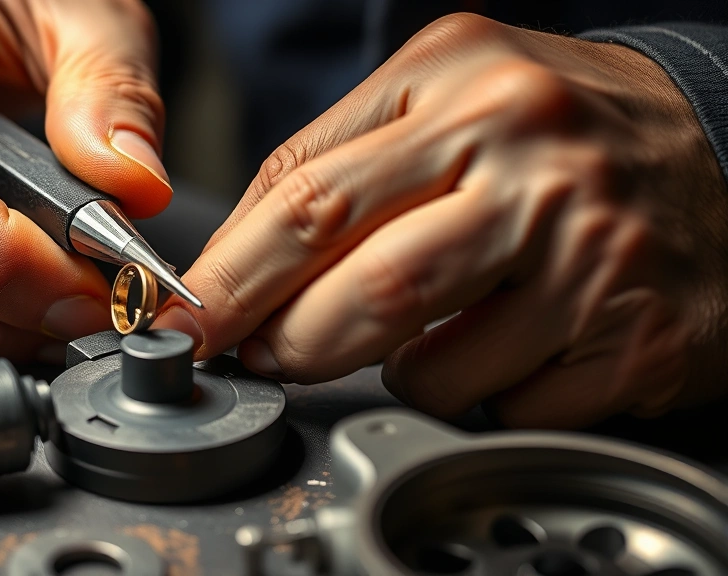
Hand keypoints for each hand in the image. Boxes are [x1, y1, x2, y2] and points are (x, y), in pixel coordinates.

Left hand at [155, 14, 727, 427]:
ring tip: (420, 336)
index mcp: (462, 81)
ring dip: (393, 371)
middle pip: (357, 281)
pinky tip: (506, 349)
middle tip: (263, 357)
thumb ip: (342, 164)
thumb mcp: (450, 96)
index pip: (304, 193)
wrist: (722, 148)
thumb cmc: (559, 133)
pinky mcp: (632, 334)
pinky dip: (475, 394)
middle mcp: (529, 156)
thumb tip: (242, 261)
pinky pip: (503, 403)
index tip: (191, 319)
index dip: (232, 274)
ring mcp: (588, 250)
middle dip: (286, 341)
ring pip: (426, 362)